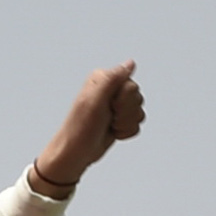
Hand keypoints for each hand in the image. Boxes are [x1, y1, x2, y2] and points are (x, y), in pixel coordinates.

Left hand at [31, 61, 145, 194]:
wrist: (76, 152)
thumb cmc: (80, 128)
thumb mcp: (95, 100)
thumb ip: (113, 79)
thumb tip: (130, 63)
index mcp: (104, 79)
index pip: (131, 85)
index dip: (124, 100)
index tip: (109, 107)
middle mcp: (111, 89)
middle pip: (138, 98)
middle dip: (125, 113)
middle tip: (109, 118)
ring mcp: (116, 105)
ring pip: (139, 111)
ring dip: (125, 123)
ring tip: (109, 126)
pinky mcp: (120, 119)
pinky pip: (136, 124)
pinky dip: (126, 132)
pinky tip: (113, 132)